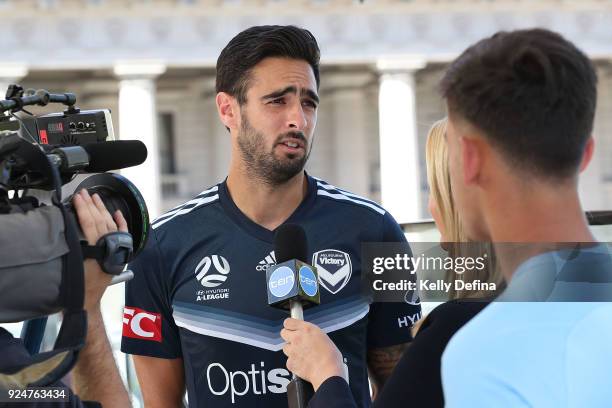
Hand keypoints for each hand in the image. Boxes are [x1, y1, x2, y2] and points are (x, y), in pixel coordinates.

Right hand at [72, 189, 127, 310]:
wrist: (87, 303)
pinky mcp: (119, 254)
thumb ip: (74, 247)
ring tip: (96, 198)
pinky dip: (121, 223)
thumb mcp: (72, 265)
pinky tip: (118, 213)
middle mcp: (110, 248)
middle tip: (84, 193)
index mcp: (98, 249)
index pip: (91, 223)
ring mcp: (116, 250)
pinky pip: (122, 235)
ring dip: (103, 210)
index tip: (78, 197)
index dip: (84, 209)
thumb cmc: (77, 287)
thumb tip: (71, 225)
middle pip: (101, 221)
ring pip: (111, 225)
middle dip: (92, 205)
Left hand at [280, 318, 346, 390]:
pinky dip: (294, 363)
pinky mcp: (290, 363)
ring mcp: (292, 351)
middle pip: (283, 333)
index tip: (292, 328)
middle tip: (296, 341)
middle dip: (289, 337)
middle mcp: (297, 338)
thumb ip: (311, 334)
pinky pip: (289, 361)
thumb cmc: (330, 357)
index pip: (288, 322)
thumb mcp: (323, 337)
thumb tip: (308, 336)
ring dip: (291, 350)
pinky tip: (303, 364)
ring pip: (285, 347)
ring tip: (302, 355)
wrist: (328, 372)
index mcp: (307, 329)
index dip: (290, 326)